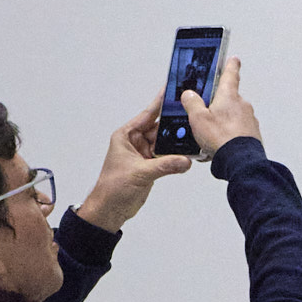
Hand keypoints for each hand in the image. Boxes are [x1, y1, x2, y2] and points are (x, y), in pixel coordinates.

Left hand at [76, 93, 192, 232]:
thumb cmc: (112, 188)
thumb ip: (164, 166)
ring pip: (164, 143)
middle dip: (173, 125)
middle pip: (159, 128)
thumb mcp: (140, 173)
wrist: (110, 210)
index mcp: (126, 136)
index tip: (171, 91)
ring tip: (192, 136)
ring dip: (176, 143)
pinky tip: (187, 153)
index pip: (147, 115)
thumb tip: (184, 161)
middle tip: (190, 116)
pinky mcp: (150, 166)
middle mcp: (135, 142)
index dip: (159, 103)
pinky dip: (176, 156)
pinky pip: (166, 157)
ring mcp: (143, 154)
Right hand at [182, 55, 260, 156]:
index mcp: (229, 95)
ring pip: (234, 116)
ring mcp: (249, 120)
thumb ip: (192, 103)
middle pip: (229, 98)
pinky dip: (230, 134)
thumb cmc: (221, 138)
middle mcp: (242, 105)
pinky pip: (238, 130)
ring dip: (224, 121)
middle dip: (219, 103)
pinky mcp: (252, 135)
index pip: (230, 74)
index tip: (233, 59)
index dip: (230, 65)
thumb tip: (189, 95)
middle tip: (207, 111)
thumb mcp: (198, 118)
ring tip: (211, 134)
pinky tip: (220, 144)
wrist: (240, 161)